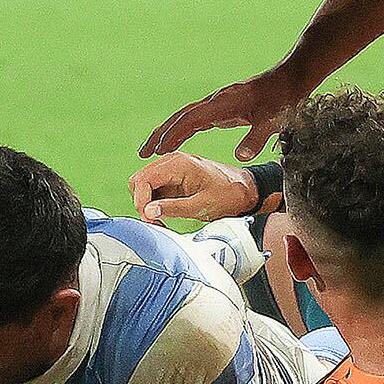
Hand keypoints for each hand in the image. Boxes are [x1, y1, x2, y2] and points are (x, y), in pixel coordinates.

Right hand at [128, 151, 258, 223]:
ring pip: (143, 185)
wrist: (245, 189)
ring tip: (161, 220)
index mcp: (178, 164)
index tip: (150, 219)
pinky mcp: (173, 177)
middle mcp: (171, 161)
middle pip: (138, 181)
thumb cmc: (229, 195)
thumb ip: (173, 208)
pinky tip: (165, 214)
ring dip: (147, 204)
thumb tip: (148, 212)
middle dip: (142, 203)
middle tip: (155, 221)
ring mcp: (171, 168)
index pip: (143, 180)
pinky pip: (154, 189)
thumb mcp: (201, 206)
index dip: (141, 202)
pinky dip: (154, 202)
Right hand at [142, 69, 306, 160]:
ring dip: (168, 132)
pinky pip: (197, 119)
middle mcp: (215, 101)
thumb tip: (241, 155)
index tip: (159, 150)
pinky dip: (183, 130)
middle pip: (180, 117)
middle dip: (161, 134)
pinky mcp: (223, 107)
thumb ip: (257, 137)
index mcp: (223, 103)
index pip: (191, 120)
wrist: (290, 78)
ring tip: (152, 149)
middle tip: (142, 153)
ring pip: (185, 117)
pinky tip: (178, 141)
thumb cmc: (283, 99)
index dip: (174, 135)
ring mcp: (218, 103)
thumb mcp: (273, 120)